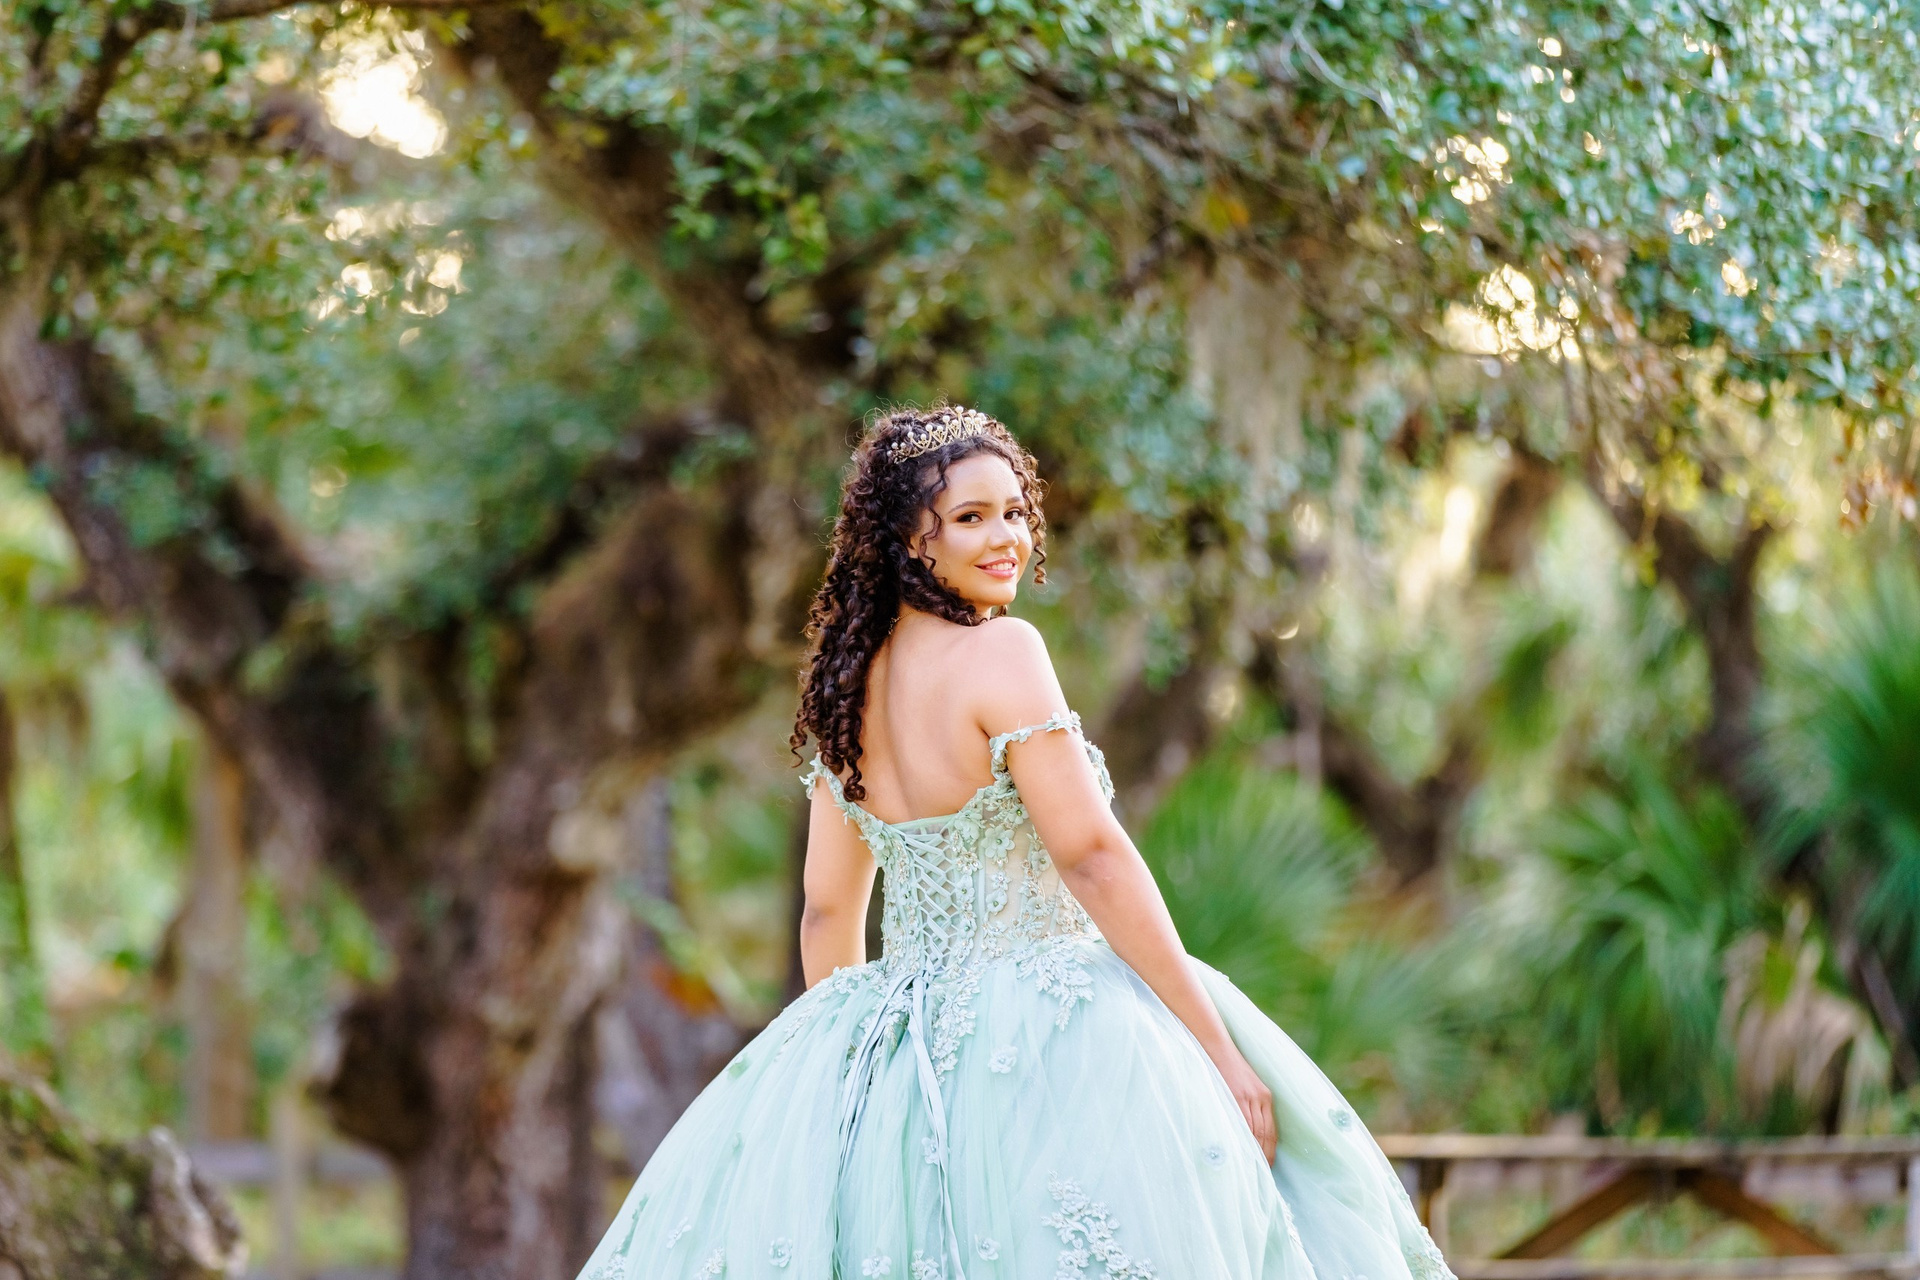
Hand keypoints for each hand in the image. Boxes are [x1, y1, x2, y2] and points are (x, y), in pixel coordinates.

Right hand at [1209, 1042, 1276, 1163]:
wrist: (1216, 1046)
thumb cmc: (1224, 1068)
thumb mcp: (1241, 1087)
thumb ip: (1245, 1107)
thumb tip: (1242, 1131)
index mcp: (1264, 1096)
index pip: (1271, 1132)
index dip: (1270, 1152)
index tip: (1267, 1168)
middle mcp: (1261, 1098)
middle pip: (1266, 1135)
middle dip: (1264, 1157)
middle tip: (1259, 1176)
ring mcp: (1249, 1097)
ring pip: (1256, 1132)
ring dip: (1254, 1152)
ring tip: (1249, 1170)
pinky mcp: (1237, 1095)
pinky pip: (1243, 1122)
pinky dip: (1243, 1138)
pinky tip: (1240, 1151)